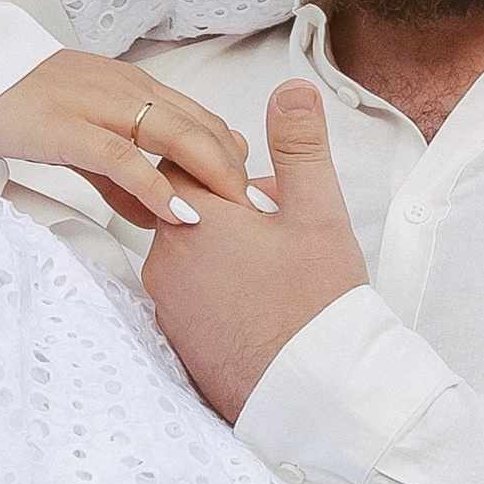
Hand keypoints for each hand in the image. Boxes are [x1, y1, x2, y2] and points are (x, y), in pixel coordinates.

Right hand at [0, 51, 253, 227]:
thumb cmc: (20, 105)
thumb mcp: (81, 140)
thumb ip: (121, 176)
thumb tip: (157, 214)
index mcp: (133, 87)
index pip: (203, 120)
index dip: (236, 157)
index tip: (258, 195)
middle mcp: (127, 90)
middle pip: (202, 128)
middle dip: (238, 171)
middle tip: (262, 212)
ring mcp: (101, 105)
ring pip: (176, 137)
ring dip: (213, 177)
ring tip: (238, 214)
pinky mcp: (72, 127)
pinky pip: (126, 157)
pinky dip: (158, 186)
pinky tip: (179, 214)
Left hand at [142, 79, 369, 415]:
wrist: (314, 392)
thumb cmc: (316, 305)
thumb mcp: (318, 214)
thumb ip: (300, 147)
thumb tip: (292, 90)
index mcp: (194, 221)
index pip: (182, 164)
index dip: (223, 168)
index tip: (260, 189)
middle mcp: (166, 261)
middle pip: (185, 210)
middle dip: (225, 212)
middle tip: (278, 234)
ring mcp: (167, 305)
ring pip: (186, 255)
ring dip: (220, 252)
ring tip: (274, 272)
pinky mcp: (176, 340)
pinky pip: (189, 297)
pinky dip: (216, 292)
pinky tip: (258, 305)